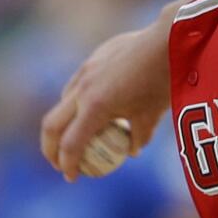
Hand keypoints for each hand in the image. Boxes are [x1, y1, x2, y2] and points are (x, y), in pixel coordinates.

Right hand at [40, 25, 170, 180]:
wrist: (167, 40)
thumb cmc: (162, 81)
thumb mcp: (152, 115)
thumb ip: (138, 137)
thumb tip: (131, 152)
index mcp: (95, 107)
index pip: (71, 144)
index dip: (68, 164)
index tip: (72, 177)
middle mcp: (83, 90)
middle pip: (51, 125)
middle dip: (50, 149)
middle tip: (58, 163)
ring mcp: (85, 72)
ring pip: (62, 102)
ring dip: (62, 123)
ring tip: (75, 135)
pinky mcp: (92, 59)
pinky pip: (75, 85)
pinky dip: (75, 102)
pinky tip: (90, 106)